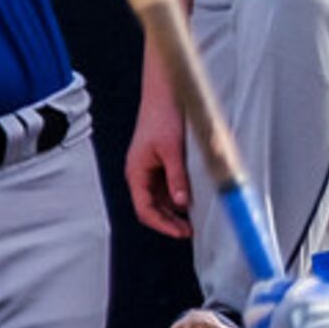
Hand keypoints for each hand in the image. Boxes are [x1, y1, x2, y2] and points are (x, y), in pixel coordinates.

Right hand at [123, 79, 192, 239]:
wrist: (165, 94)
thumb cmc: (162, 117)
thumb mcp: (172, 150)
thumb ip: (177, 178)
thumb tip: (182, 203)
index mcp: (136, 172)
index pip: (144, 209)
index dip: (162, 224)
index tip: (180, 232)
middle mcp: (140, 174)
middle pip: (151, 208)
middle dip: (169, 221)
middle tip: (189, 231)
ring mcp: (150, 170)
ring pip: (160, 200)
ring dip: (174, 211)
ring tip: (192, 220)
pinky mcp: (161, 164)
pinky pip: (167, 188)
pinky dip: (178, 197)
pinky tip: (192, 201)